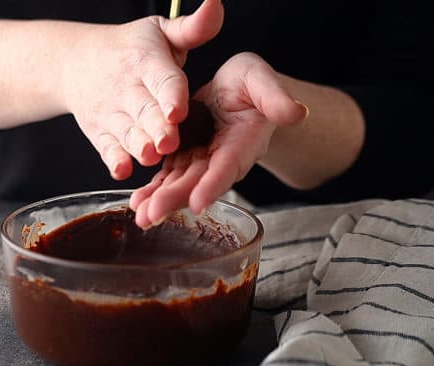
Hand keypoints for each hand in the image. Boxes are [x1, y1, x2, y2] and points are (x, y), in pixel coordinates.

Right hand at [62, 0, 222, 178]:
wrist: (76, 62)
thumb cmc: (132, 47)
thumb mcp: (161, 31)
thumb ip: (194, 27)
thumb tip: (216, 3)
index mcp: (147, 61)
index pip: (163, 79)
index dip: (170, 96)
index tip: (178, 111)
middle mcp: (127, 88)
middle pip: (145, 111)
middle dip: (157, 127)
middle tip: (169, 141)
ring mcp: (112, 113)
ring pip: (127, 133)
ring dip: (138, 146)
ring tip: (151, 155)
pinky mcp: (100, 133)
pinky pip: (106, 149)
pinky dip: (113, 160)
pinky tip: (121, 170)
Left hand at [130, 52, 307, 228]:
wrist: (236, 90)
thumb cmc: (252, 84)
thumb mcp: (262, 81)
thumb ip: (275, 97)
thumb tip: (297, 112)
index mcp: (244, 142)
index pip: (228, 166)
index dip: (213, 184)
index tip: (198, 202)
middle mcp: (222, 159)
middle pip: (198, 182)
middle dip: (175, 200)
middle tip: (152, 216)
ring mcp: (202, 161)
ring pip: (180, 184)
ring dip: (160, 201)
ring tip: (141, 217)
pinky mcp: (184, 158)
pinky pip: (168, 176)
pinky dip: (153, 190)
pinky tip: (136, 203)